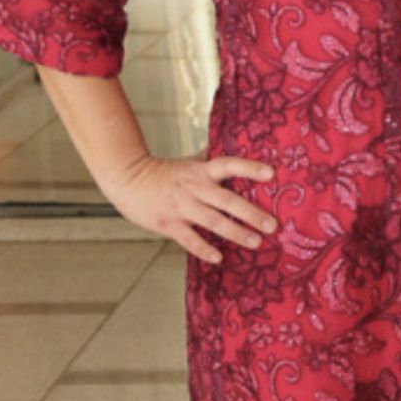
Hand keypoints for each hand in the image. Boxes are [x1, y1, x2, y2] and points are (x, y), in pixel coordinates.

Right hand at [101, 152, 276, 264]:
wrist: (127, 179)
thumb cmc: (164, 172)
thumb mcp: (188, 162)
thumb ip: (210, 158)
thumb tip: (231, 142)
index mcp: (201, 171)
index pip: (229, 165)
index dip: (250, 168)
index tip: (271, 174)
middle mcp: (194, 187)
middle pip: (227, 200)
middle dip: (251, 213)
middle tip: (272, 225)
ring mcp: (182, 206)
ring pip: (213, 221)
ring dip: (235, 232)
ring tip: (256, 242)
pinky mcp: (169, 224)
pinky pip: (189, 239)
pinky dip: (203, 248)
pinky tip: (218, 257)